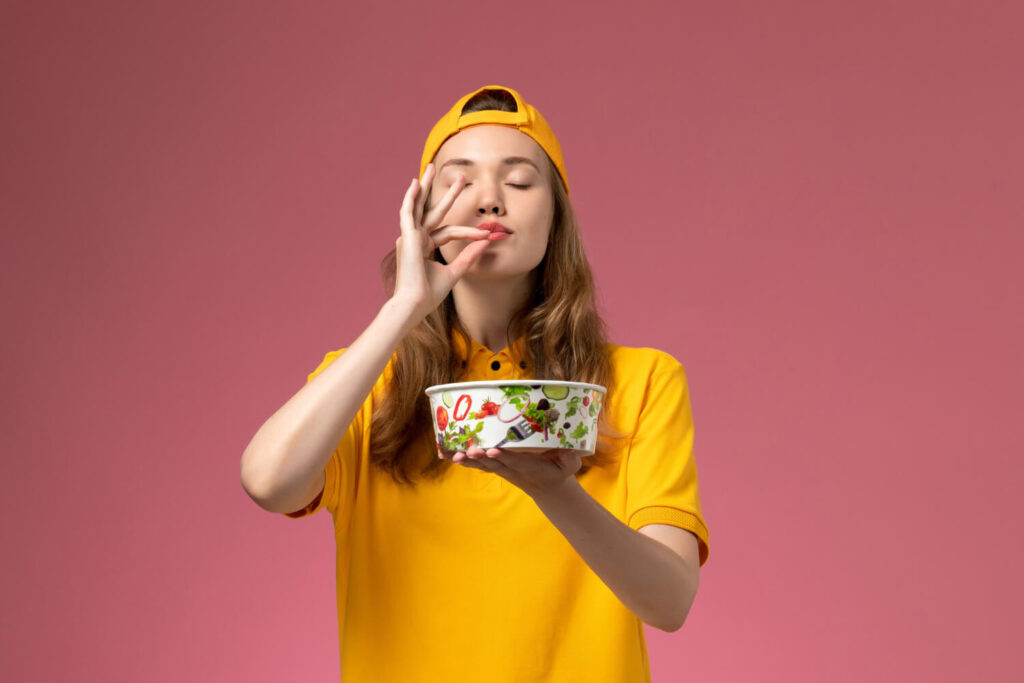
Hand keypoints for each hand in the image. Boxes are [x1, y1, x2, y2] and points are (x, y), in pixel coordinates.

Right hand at [392, 162, 492, 321]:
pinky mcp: (406, 236)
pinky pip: (408, 212)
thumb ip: (468, 256)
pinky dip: (411, 198)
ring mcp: (410, 237)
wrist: (414, 304)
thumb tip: (485, 241)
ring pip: (420, 206)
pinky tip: (415, 183)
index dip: (469, 230)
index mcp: (425, 247)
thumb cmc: (429, 294)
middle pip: (432, 211)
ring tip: (431, 168)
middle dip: (443, 193)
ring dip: (426, 187)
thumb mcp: (454, 272)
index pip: (449, 231)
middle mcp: (416, 239)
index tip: (487, 232)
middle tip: (458, 176)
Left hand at [441, 445, 582, 497]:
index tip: (492, 451)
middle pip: (493, 463)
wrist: (549, 488)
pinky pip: (478, 464)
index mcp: (529, 467)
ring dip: (468, 460)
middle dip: (480, 458)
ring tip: (452, 455)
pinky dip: (463, 459)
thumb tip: (571, 451)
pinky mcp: (497, 467)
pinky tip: (446, 454)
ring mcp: (503, 469)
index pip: (514, 462)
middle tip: (467, 452)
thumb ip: (570, 459)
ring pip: (482, 464)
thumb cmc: (560, 472)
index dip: (503, 456)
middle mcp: (512, 469)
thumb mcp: (570, 466)